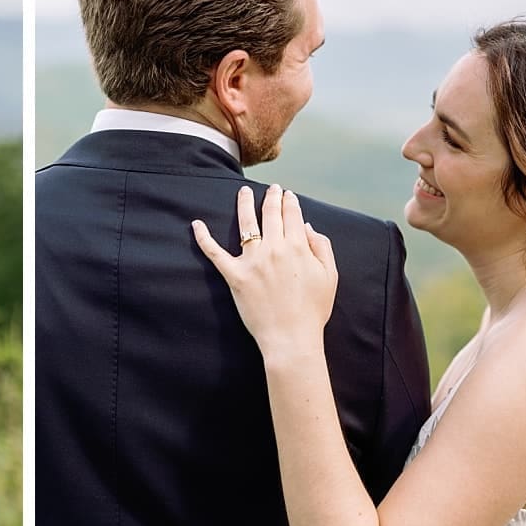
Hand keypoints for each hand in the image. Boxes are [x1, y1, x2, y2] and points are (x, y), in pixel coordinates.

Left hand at [191, 184, 339, 368]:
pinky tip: (196, 224)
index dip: (289, 202)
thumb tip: (307, 226)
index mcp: (298, 247)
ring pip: (245, 224)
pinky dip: (204, 238)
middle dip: (271, 197)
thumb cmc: (313, 310)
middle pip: (270, 214)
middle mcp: (274, 249)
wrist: (291, 337)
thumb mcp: (329, 276)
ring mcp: (252, 261)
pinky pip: (215, 253)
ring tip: (243, 192)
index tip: (288, 194)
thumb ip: (321, 247)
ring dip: (244, 204)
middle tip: (271, 188)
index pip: (292, 215)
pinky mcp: (234, 275)